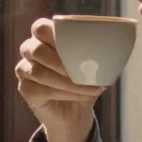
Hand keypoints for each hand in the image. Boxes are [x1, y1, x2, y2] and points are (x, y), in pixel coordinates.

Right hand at [14, 18, 102, 141]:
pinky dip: (64, 93)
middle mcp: (30, 51)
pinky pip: (41, 89)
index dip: (53, 34)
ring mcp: (25, 70)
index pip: (40, 27)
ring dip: (68, 82)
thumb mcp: (94, 65)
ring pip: (40, 72)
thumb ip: (97, 51)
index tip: (76, 46)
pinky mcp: (25, 89)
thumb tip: (117, 39)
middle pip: (36, 49)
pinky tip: (80, 96)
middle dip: (61, 62)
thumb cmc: (84, 83)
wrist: (76, 114)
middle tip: (84, 73)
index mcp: (45, 38)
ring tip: (92, 89)